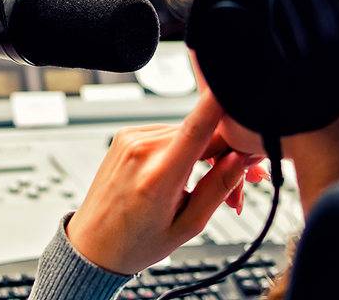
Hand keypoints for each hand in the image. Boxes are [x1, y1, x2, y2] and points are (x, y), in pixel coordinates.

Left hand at [66, 89, 267, 274]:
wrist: (94, 245)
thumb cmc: (136, 241)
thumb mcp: (188, 225)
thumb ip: (219, 187)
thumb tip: (243, 158)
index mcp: (157, 176)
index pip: (197, 127)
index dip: (221, 105)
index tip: (239, 92)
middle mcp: (141, 149)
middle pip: (203, 132)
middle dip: (228, 156)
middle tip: (238, 191)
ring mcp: (130, 138)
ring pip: (189, 132)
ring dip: (207, 154)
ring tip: (206, 188)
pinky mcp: (126, 134)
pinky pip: (169, 134)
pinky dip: (184, 150)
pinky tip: (185, 174)